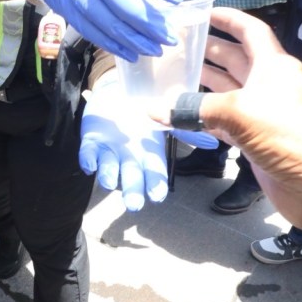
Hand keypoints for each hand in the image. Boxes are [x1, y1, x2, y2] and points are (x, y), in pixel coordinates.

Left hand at [80, 78, 218, 210]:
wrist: (115, 96)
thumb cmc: (141, 114)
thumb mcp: (164, 123)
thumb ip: (187, 133)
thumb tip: (214, 143)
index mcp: (148, 156)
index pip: (154, 175)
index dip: (155, 186)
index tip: (157, 196)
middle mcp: (129, 159)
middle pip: (131, 178)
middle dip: (132, 191)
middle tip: (134, 205)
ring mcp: (109, 152)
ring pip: (108, 168)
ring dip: (108, 175)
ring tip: (109, 181)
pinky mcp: (91, 143)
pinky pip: (87, 154)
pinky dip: (88, 159)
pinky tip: (89, 164)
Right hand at [151, 8, 301, 231]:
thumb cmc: (291, 136)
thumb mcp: (241, 112)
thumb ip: (195, 109)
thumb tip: (155, 110)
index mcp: (273, 65)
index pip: (250, 30)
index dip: (228, 18)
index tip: (204, 11)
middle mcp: (268, 85)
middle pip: (235, 59)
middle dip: (208, 50)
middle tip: (176, 45)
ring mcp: (262, 115)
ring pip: (228, 91)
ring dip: (203, 84)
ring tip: (172, 76)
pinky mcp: (256, 141)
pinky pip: (224, 123)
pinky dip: (204, 119)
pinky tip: (181, 118)